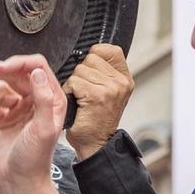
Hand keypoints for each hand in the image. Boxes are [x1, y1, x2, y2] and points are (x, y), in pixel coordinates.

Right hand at [0, 54, 66, 187]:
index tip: (1, 66)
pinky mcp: (5, 118)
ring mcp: (19, 109)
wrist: (20, 182)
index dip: (18, 63)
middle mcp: (36, 101)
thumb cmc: (35, 161)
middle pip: (14, 75)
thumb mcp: (43, 129)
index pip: (36, 68)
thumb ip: (43, 99)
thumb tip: (37, 73)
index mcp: (51, 99)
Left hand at [64, 44, 134, 159]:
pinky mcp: (97, 95)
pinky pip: (75, 81)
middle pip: (90, 57)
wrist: (95, 144)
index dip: (95, 56)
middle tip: (85, 91)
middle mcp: (121, 82)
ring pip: (80, 69)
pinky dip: (69, 91)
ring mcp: (111, 88)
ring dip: (74, 83)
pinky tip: (76, 103)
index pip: (109, 49)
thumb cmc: (95, 118)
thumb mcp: (108, 92)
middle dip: (82, 72)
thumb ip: (104, 72)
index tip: (91, 73)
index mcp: (125, 78)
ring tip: (81, 98)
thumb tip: (90, 52)